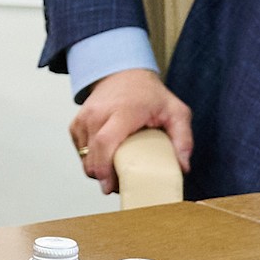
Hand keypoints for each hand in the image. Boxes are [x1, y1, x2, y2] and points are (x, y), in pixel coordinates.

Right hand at [69, 69, 191, 194]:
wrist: (124, 73)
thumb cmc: (150, 95)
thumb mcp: (176, 112)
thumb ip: (183, 138)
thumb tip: (183, 167)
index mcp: (123, 111)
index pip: (105, 142)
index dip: (104, 167)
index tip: (110, 186)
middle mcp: (98, 113)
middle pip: (92, 154)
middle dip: (103, 177)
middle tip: (120, 185)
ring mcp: (84, 117)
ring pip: (84, 156)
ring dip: (97, 170)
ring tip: (115, 171)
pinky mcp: (77, 123)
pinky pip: (80, 150)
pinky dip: (91, 159)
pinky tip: (106, 157)